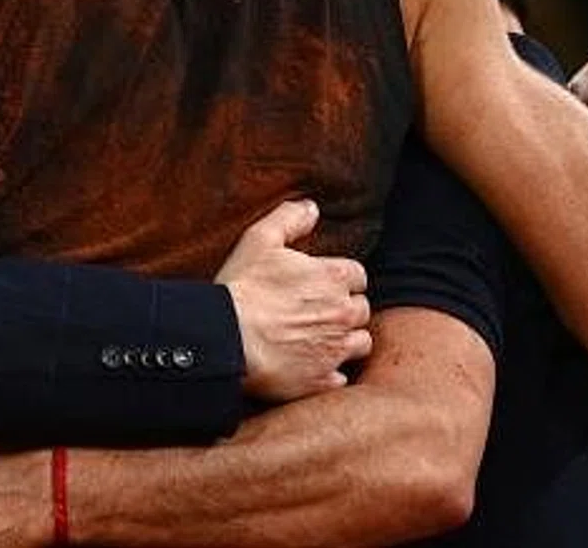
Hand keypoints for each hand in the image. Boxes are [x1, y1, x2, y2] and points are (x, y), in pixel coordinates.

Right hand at [217, 199, 371, 400]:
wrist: (225, 338)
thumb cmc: (242, 287)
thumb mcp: (260, 239)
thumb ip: (290, 218)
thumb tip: (312, 207)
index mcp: (332, 278)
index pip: (357, 275)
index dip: (340, 279)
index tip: (322, 285)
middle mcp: (342, 314)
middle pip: (362, 309)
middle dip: (345, 309)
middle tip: (319, 311)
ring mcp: (334, 350)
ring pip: (360, 343)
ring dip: (345, 340)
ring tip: (319, 339)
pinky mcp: (321, 380)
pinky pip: (340, 378)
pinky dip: (330, 373)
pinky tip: (310, 366)